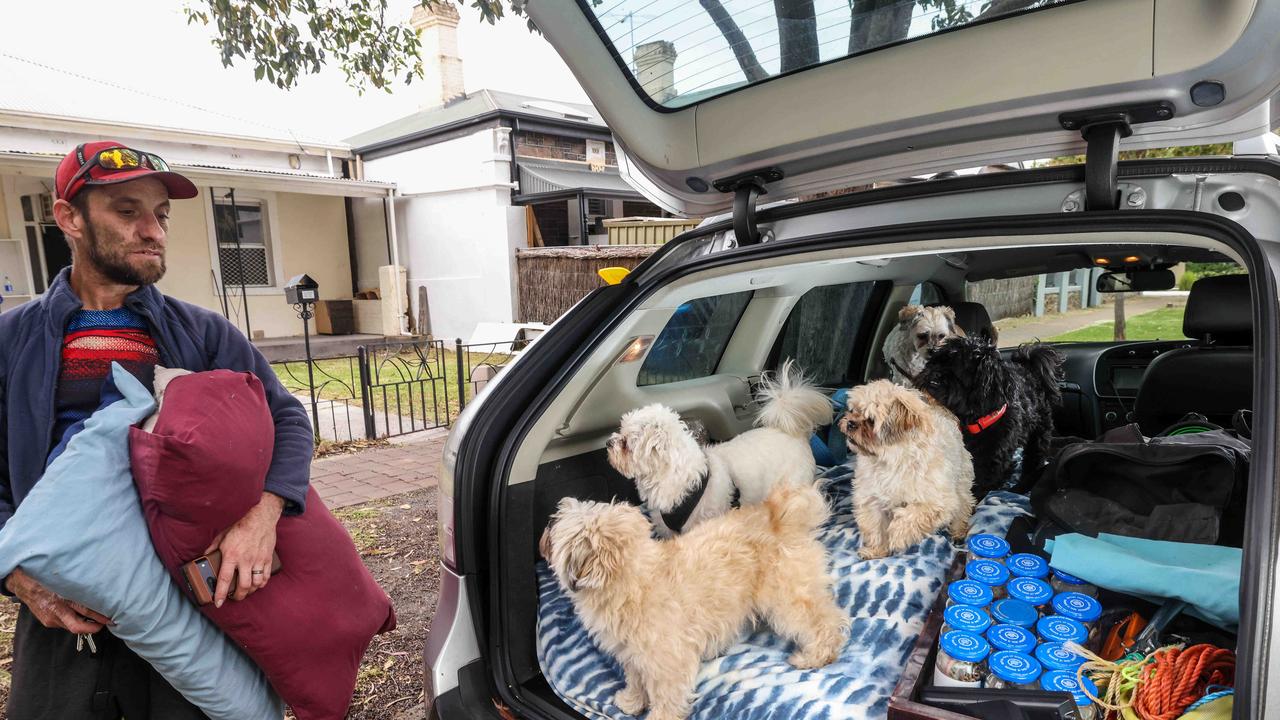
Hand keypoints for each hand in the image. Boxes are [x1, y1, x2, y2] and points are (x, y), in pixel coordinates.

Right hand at [5, 568, 112, 633]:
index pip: (84, 611)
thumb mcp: (64, 580)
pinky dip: (75, 622)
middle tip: (109, 623)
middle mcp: (56, 610)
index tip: (111, 617)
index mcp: (62, 598)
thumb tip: (99, 590)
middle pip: (78, 626)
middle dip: (95, 627)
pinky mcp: (47, 622)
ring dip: (86, 625)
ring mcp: (51, 618)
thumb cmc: (47, 579)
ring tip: (99, 620)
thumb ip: (79, 587)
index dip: (99, 616)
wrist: (23, 584)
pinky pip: (65, 624)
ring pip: (72, 626)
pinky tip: (82, 617)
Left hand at [205, 492, 284, 607]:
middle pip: (243, 586)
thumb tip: (204, 557)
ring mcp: (257, 560)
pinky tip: (257, 584)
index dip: (220, 594)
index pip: (224, 579)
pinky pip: (266, 576)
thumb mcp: (222, 536)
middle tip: (233, 598)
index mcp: (231, 555)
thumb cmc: (240, 527)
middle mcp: (245, 560)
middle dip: (237, 596)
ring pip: (256, 584)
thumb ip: (212, 548)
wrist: (260, 518)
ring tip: (245, 592)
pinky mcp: (267, 559)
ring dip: (250, 591)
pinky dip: (261, 584)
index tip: (218, 603)